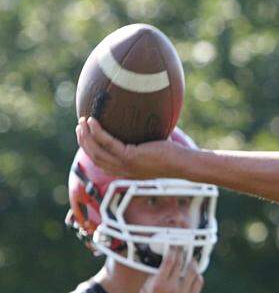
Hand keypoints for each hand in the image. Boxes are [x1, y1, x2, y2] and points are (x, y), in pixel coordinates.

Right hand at [76, 117, 191, 179]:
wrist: (184, 164)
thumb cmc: (173, 155)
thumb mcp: (151, 150)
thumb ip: (141, 141)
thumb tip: (140, 121)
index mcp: (126, 171)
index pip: (101, 162)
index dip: (89, 149)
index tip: (84, 137)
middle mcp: (123, 170)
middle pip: (94, 157)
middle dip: (83, 141)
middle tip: (79, 126)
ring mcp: (126, 165)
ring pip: (96, 151)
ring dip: (86, 135)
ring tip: (82, 121)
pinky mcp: (131, 157)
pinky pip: (107, 142)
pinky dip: (97, 132)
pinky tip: (92, 121)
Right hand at [139, 247, 201, 292]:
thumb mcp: (144, 291)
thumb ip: (153, 277)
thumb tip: (163, 263)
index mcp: (158, 284)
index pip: (169, 261)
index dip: (173, 250)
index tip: (174, 245)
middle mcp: (172, 288)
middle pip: (181, 263)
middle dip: (182, 254)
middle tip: (183, 249)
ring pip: (193, 272)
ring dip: (192, 263)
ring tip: (191, 260)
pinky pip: (198, 282)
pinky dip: (197, 275)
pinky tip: (194, 273)